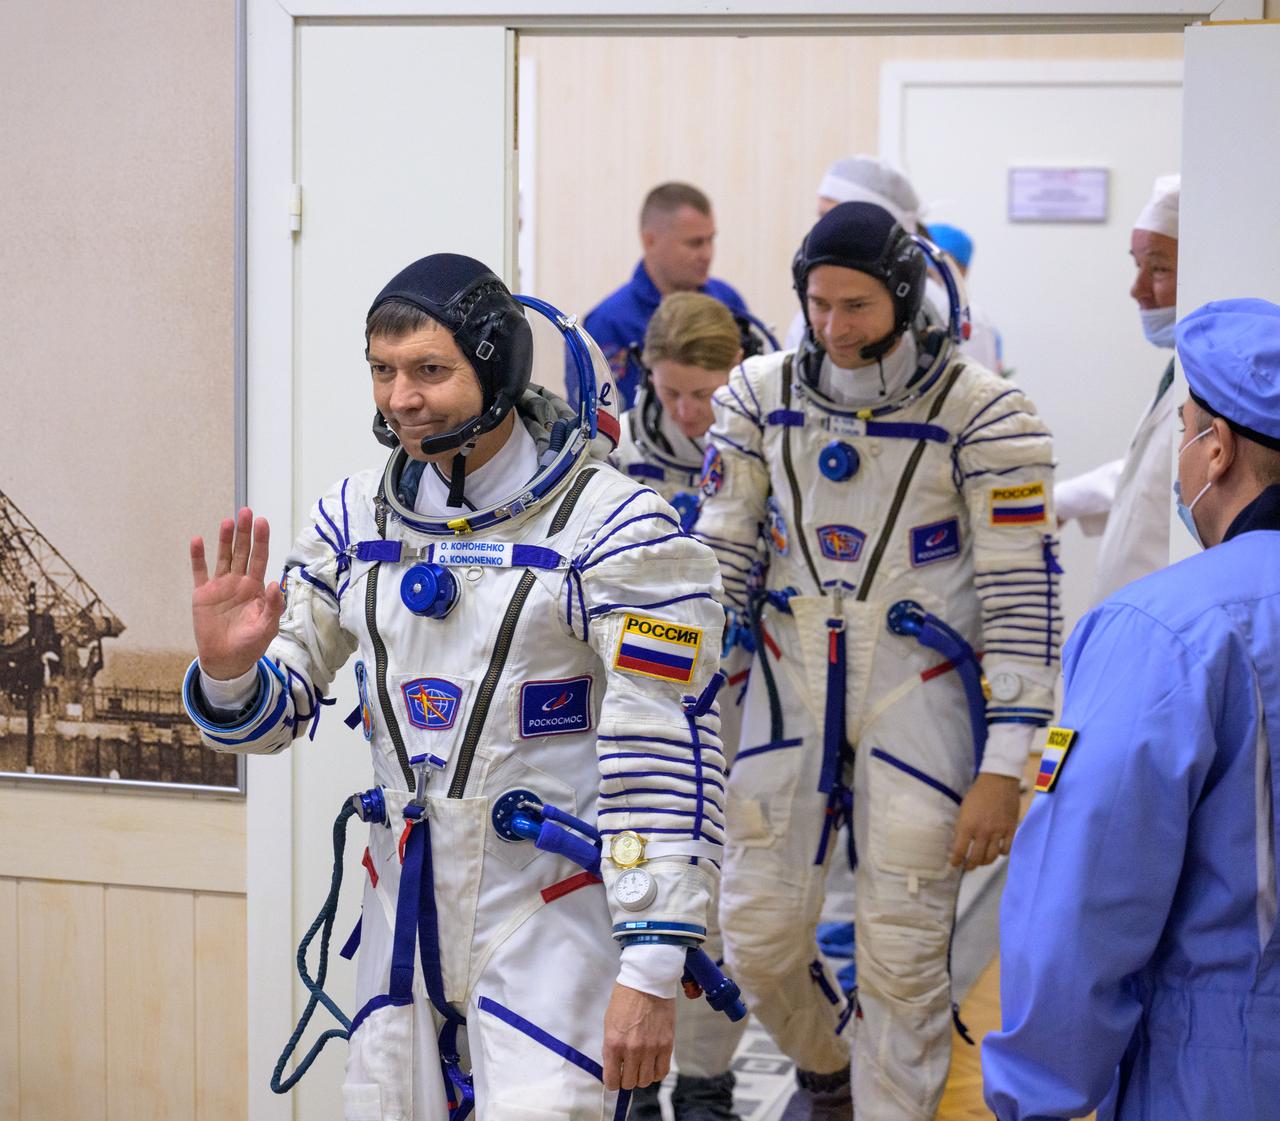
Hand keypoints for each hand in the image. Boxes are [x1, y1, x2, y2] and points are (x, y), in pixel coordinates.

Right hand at [190, 507, 283, 679]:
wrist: (226, 660)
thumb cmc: (251, 644)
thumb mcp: (267, 627)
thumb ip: (273, 606)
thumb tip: (276, 584)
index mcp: (256, 588)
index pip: (260, 558)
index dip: (261, 540)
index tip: (262, 522)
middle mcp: (239, 582)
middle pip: (242, 552)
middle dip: (244, 532)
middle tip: (246, 512)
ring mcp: (220, 586)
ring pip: (223, 557)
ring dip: (224, 539)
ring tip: (228, 521)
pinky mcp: (202, 594)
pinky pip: (199, 572)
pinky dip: (198, 557)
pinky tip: (198, 540)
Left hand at [602, 982, 674, 1091]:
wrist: (648, 980)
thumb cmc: (625, 998)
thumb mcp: (609, 1022)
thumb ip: (611, 1047)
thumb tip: (614, 1066)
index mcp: (614, 1044)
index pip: (612, 1081)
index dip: (612, 1083)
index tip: (614, 1078)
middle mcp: (632, 1050)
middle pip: (630, 1083)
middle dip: (627, 1079)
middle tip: (627, 1070)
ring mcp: (651, 1048)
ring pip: (646, 1081)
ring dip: (642, 1076)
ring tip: (640, 1066)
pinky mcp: (667, 1045)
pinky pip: (662, 1072)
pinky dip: (656, 1072)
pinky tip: (652, 1064)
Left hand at [950, 773, 1020, 869]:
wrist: (998, 781)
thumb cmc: (978, 794)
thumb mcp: (964, 809)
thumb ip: (962, 827)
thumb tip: (960, 843)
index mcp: (968, 825)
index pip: (960, 850)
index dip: (956, 861)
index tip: (954, 864)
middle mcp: (983, 831)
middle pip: (977, 858)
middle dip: (970, 865)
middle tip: (968, 867)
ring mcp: (998, 831)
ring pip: (992, 857)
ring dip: (985, 862)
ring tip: (982, 862)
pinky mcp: (1011, 830)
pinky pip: (1006, 849)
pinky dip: (1001, 854)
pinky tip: (997, 851)